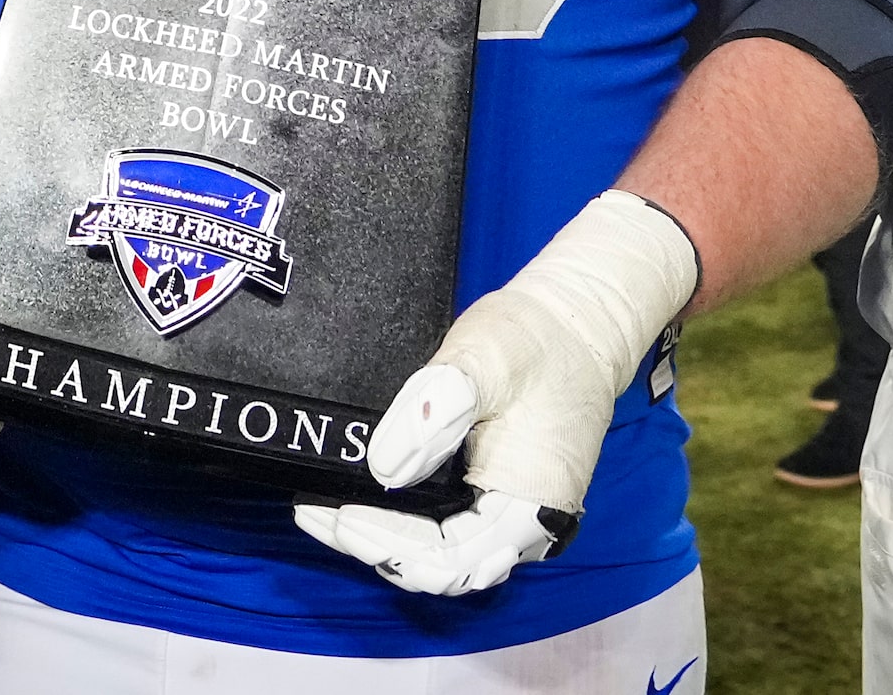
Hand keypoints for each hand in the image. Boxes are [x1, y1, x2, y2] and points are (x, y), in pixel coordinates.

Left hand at [293, 190, 699, 595]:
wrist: (577, 323)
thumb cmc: (537, 338)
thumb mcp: (483, 358)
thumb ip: (436, 410)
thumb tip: (384, 466)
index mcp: (530, 504)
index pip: (449, 556)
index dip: (389, 543)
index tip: (339, 513)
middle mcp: (524, 526)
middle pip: (440, 570)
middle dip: (374, 547)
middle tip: (315, 514)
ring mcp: (512, 517)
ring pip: (441, 558)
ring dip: (383, 542)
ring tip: (323, 513)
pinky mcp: (496, 499)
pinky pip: (447, 534)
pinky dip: (402, 528)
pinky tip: (361, 502)